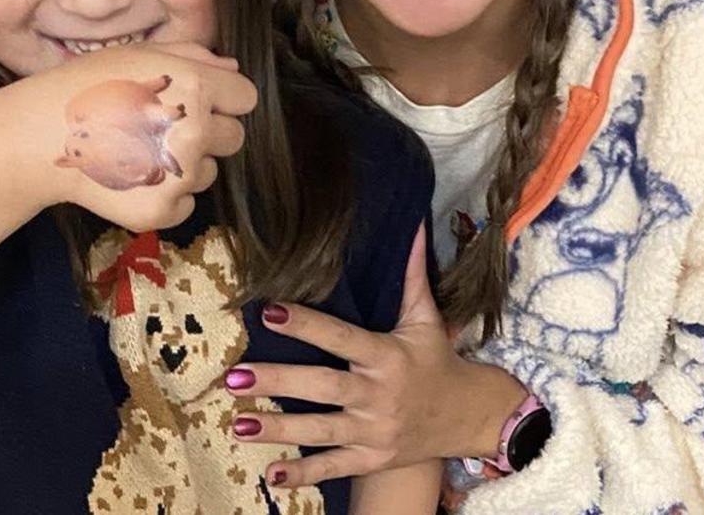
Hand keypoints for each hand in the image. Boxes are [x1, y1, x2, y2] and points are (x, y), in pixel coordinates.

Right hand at [0, 42, 255, 232]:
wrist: (40, 136)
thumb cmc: (87, 85)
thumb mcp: (138, 54)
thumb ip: (192, 56)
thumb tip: (232, 69)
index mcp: (194, 88)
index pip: (245, 97)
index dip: (223, 97)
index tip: (199, 99)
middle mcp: (194, 133)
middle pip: (235, 137)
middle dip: (209, 131)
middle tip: (163, 125)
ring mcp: (179, 177)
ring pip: (209, 171)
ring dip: (187, 164)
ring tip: (140, 150)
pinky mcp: (162, 210)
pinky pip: (187, 203)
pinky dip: (167, 194)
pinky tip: (133, 175)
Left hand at [228, 225, 527, 485]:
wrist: (469, 417)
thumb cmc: (437, 362)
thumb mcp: (426, 320)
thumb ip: (412, 277)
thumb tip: (414, 228)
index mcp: (387, 356)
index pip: (340, 337)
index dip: (306, 325)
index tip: (269, 312)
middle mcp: (378, 395)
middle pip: (322, 387)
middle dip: (278, 383)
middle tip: (235, 377)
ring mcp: (374, 432)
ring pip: (321, 431)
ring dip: (278, 430)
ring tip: (237, 424)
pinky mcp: (372, 459)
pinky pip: (334, 467)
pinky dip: (304, 474)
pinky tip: (270, 474)